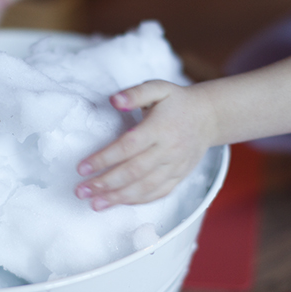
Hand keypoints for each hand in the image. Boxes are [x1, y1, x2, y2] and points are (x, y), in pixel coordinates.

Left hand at [74, 80, 214, 209]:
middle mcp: (168, 149)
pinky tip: (118, 203)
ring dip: (118, 198)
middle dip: (105, 184)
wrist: (209, 117)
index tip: (82, 168)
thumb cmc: (177, 101)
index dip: (104, 158)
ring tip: (95, 204)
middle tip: (81, 191)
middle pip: (134, 171)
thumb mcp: (158, 88)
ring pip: (145, 187)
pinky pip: (158, 193)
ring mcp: (175, 166)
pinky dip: (138, 201)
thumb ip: (135, 93)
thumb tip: (114, 100)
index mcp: (160, 127)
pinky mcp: (179, 176)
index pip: (128, 146)